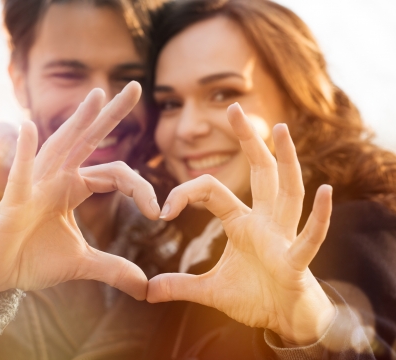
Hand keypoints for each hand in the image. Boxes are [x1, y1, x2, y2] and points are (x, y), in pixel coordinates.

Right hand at [0, 82, 159, 306]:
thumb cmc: (33, 258)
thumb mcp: (81, 262)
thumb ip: (113, 268)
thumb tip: (145, 287)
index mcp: (75, 187)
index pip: (116, 174)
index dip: (141, 190)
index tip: (158, 213)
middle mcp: (57, 177)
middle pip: (89, 140)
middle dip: (112, 115)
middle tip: (136, 87)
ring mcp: (36, 183)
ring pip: (60, 146)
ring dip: (77, 121)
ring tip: (97, 96)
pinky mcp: (15, 199)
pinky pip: (20, 173)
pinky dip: (24, 152)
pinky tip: (28, 126)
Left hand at [147, 103, 334, 346]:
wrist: (286, 321)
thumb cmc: (255, 297)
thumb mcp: (210, 291)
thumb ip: (180, 286)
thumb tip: (147, 292)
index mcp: (242, 223)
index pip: (212, 191)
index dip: (186, 193)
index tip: (163, 210)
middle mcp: (265, 222)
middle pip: (260, 173)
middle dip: (249, 141)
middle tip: (234, 107)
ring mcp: (283, 237)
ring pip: (287, 192)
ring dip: (286, 161)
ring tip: (280, 129)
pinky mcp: (296, 261)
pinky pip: (309, 236)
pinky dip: (319, 217)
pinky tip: (325, 191)